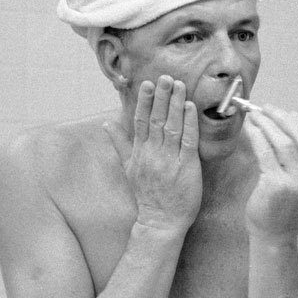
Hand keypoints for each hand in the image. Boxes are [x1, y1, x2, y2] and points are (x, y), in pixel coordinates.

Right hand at [104, 76, 202, 233]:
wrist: (160, 220)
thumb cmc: (147, 194)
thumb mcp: (129, 168)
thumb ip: (120, 143)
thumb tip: (106, 123)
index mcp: (139, 151)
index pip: (140, 120)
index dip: (144, 101)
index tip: (147, 84)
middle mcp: (152, 153)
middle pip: (156, 119)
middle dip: (161, 96)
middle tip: (166, 77)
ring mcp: (169, 159)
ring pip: (171, 126)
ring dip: (176, 104)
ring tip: (180, 85)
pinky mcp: (186, 166)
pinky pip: (187, 140)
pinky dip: (188, 123)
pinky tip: (191, 108)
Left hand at [240, 103, 297, 239]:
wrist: (275, 233)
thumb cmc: (284, 205)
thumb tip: (281, 123)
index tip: (290, 113)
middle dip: (282, 117)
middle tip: (266, 107)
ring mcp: (297, 182)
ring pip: (283, 141)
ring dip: (267, 123)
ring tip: (255, 115)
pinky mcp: (276, 185)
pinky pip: (265, 151)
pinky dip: (256, 135)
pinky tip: (249, 128)